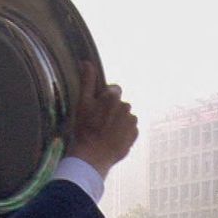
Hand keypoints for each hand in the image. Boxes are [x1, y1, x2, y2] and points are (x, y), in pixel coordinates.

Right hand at [69, 61, 137, 178]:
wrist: (93, 155)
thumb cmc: (85, 128)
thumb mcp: (82, 103)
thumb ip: (87, 81)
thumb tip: (86, 62)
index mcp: (113, 97)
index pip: (114, 90)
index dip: (105, 99)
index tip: (98, 109)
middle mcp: (126, 107)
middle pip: (120, 105)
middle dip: (113, 110)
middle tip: (100, 123)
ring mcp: (131, 122)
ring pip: (126, 117)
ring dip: (119, 122)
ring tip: (106, 133)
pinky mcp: (135, 135)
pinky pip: (130, 130)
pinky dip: (124, 133)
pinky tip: (113, 139)